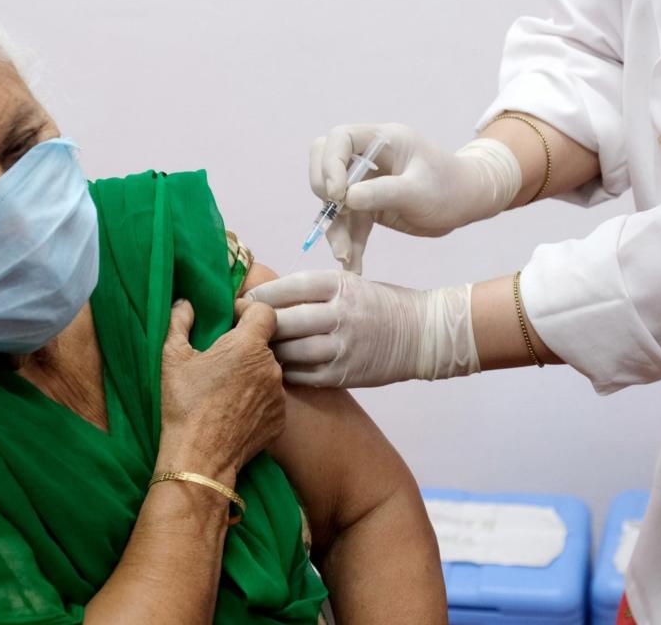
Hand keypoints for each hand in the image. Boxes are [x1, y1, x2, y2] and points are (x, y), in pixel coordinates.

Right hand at [157, 299, 285, 484]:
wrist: (199, 459)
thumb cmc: (184, 405)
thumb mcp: (172, 358)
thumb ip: (179, 322)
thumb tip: (186, 303)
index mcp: (248, 346)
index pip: (265, 311)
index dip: (248, 310)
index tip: (230, 320)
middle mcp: (271, 367)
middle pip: (265, 344)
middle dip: (245, 346)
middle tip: (220, 358)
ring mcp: (279, 396)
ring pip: (268, 372)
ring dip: (252, 373)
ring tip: (226, 388)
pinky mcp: (281, 420)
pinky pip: (271, 399)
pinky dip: (257, 399)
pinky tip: (234, 410)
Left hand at [245, 270, 479, 387]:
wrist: (422, 334)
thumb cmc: (379, 305)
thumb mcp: (350, 285)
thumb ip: (314, 291)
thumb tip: (266, 297)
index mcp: (340, 285)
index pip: (290, 287)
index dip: (261, 295)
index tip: (243, 300)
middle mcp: (342, 314)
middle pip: (285, 321)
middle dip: (257, 325)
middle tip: (238, 328)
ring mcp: (344, 346)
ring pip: (291, 351)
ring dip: (269, 352)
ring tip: (254, 351)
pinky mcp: (346, 373)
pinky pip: (305, 375)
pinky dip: (286, 372)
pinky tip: (276, 369)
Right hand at [310, 123, 520, 272]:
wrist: (469, 204)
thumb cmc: (452, 188)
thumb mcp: (420, 192)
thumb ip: (383, 193)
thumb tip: (345, 198)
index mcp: (382, 140)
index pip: (339, 139)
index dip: (330, 163)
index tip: (337, 194)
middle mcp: (369, 157)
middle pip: (325, 163)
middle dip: (324, 192)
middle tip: (334, 215)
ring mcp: (367, 181)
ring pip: (334, 200)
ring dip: (336, 228)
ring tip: (344, 257)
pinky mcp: (369, 204)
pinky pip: (349, 221)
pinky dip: (348, 242)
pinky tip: (353, 264)